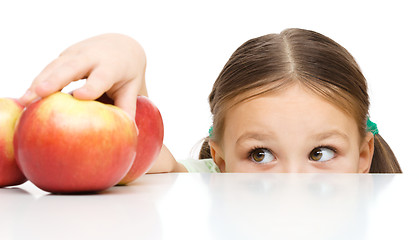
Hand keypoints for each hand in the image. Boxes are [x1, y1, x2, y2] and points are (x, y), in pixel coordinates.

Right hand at [19, 33, 146, 118]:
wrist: (121, 45)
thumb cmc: (127, 72)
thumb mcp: (132, 87)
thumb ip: (128, 107)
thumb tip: (130, 133)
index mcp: (112, 65)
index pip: (101, 76)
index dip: (91, 86)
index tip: (80, 96)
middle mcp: (92, 56)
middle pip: (71, 67)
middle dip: (55, 80)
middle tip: (39, 94)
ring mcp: (76, 53)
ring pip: (55, 66)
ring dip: (38, 82)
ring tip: (25, 101)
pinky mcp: (65, 55)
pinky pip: (49, 68)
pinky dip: (37, 81)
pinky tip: (27, 98)